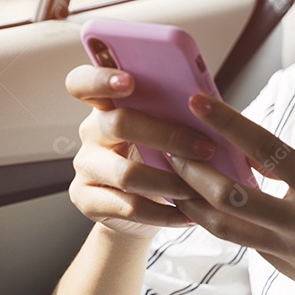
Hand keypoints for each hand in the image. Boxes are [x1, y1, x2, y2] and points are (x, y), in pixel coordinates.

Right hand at [64, 65, 220, 239]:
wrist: (144, 209)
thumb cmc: (163, 157)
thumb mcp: (168, 131)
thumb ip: (175, 114)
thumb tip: (210, 105)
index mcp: (107, 105)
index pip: (84, 82)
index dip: (101, 78)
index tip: (129, 82)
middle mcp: (91, 132)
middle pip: (120, 123)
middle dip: (168, 136)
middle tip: (206, 149)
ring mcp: (85, 166)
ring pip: (126, 173)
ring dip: (170, 182)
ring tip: (199, 190)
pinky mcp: (86, 200)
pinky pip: (129, 207)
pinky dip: (165, 213)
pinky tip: (188, 215)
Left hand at [165, 93, 294, 294]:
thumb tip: (268, 156)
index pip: (266, 151)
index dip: (229, 124)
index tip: (198, 102)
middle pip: (229, 196)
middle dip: (193, 170)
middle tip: (169, 147)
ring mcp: (291, 253)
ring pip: (225, 228)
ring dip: (194, 202)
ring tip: (174, 180)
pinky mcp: (286, 271)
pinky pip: (248, 242)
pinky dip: (226, 221)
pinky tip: (211, 205)